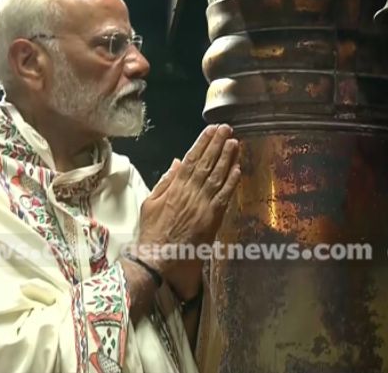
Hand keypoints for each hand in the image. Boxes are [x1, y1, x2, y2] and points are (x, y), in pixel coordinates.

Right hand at [136, 124, 240, 298]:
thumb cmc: (152, 231)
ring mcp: (203, 205)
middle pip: (207, 164)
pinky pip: (224, 197)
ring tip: (234, 142)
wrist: (158, 258)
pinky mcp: (212, 218)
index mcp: (175, 187)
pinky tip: (238, 168)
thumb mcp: (150, 203)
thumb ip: (165, 181)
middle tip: (227, 129)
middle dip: (217, 144)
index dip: (202, 143)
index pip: (191, 160)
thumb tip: (177, 162)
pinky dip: (231, 182)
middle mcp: (190, 193)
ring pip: (218, 177)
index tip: (210, 130)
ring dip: (227, 158)